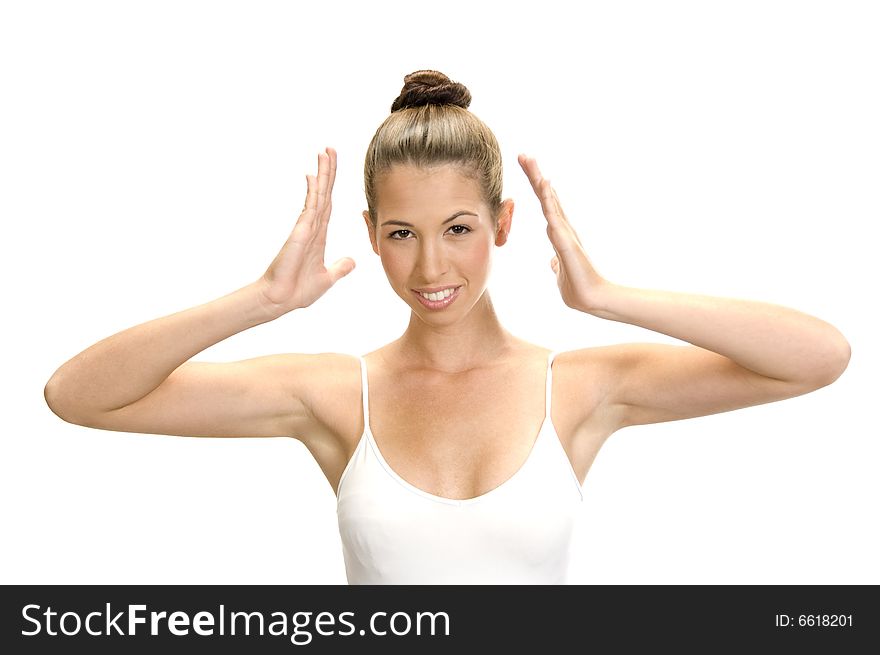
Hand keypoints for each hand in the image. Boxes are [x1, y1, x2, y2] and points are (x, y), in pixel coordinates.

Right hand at [258, 147, 354, 315]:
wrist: (282, 300)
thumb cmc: (298, 291)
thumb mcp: (327, 279)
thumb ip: (340, 268)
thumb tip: (352, 261)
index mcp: (319, 236)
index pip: (328, 204)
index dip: (331, 185)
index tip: (332, 166)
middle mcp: (313, 227)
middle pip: (323, 193)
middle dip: (327, 171)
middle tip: (329, 149)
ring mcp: (306, 228)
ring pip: (318, 196)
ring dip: (322, 174)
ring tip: (324, 153)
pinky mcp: (300, 233)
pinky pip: (310, 209)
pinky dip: (313, 192)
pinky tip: (314, 177)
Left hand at [518, 154, 608, 312]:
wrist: (593, 300)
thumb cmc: (579, 289)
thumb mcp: (560, 275)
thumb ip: (556, 266)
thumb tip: (552, 262)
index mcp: (560, 235)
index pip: (545, 206)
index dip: (537, 188)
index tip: (529, 169)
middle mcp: (563, 229)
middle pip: (546, 197)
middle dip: (535, 175)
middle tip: (524, 155)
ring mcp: (565, 233)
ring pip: (549, 201)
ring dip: (539, 181)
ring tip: (530, 161)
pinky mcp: (566, 241)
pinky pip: (554, 216)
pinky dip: (548, 199)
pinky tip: (543, 184)